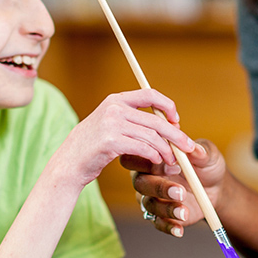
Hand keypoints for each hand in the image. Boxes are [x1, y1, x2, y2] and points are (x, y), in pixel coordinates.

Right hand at [48, 88, 197, 189]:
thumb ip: (131, 118)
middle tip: (188, 147)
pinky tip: (157, 162)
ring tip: (172, 161)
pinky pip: (143, 148)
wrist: (69, 163)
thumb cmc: (93, 147)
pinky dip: (154, 156)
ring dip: (166, 151)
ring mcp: (111, 124)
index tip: (176, 121)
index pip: (150, 94)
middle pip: (156, 119)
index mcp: (116, 99)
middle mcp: (114, 108)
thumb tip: (164, 122)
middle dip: (176, 135)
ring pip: (152, 136)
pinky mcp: (111, 141)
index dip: (168, 106)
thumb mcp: (109, 124)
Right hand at [122, 139, 224, 236]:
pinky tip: (180, 229)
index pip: (136, 157)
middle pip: (140, 183)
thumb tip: (195, 149)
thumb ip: (200, 151)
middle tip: (180, 191)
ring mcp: (152, 198)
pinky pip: (158, 223)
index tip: (175, 164)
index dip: (150, 161)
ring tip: (184, 212)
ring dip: (166, 209)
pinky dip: (168, 227)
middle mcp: (147, 178)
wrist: (216, 188)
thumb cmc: (205, 164)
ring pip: (149, 204)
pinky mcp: (161, 216)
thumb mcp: (208, 154)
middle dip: (159, 187)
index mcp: (152, 158)